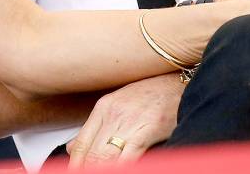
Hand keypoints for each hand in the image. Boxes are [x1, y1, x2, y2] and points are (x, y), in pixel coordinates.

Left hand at [65, 73, 182, 166]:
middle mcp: (112, 115)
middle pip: (90, 153)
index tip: (74, 170)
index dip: (75, 163)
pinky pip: (128, 157)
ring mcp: (128, 122)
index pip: (80, 144)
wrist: (177, 84)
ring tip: (97, 172)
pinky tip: (120, 169)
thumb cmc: (151, 95)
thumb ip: (96, 127)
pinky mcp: (147, 130)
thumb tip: (72, 147)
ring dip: (100, 168)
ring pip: (104, 157)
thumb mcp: (118, 105)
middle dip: (85, 168)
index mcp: (103, 108)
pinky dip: (121, 167)